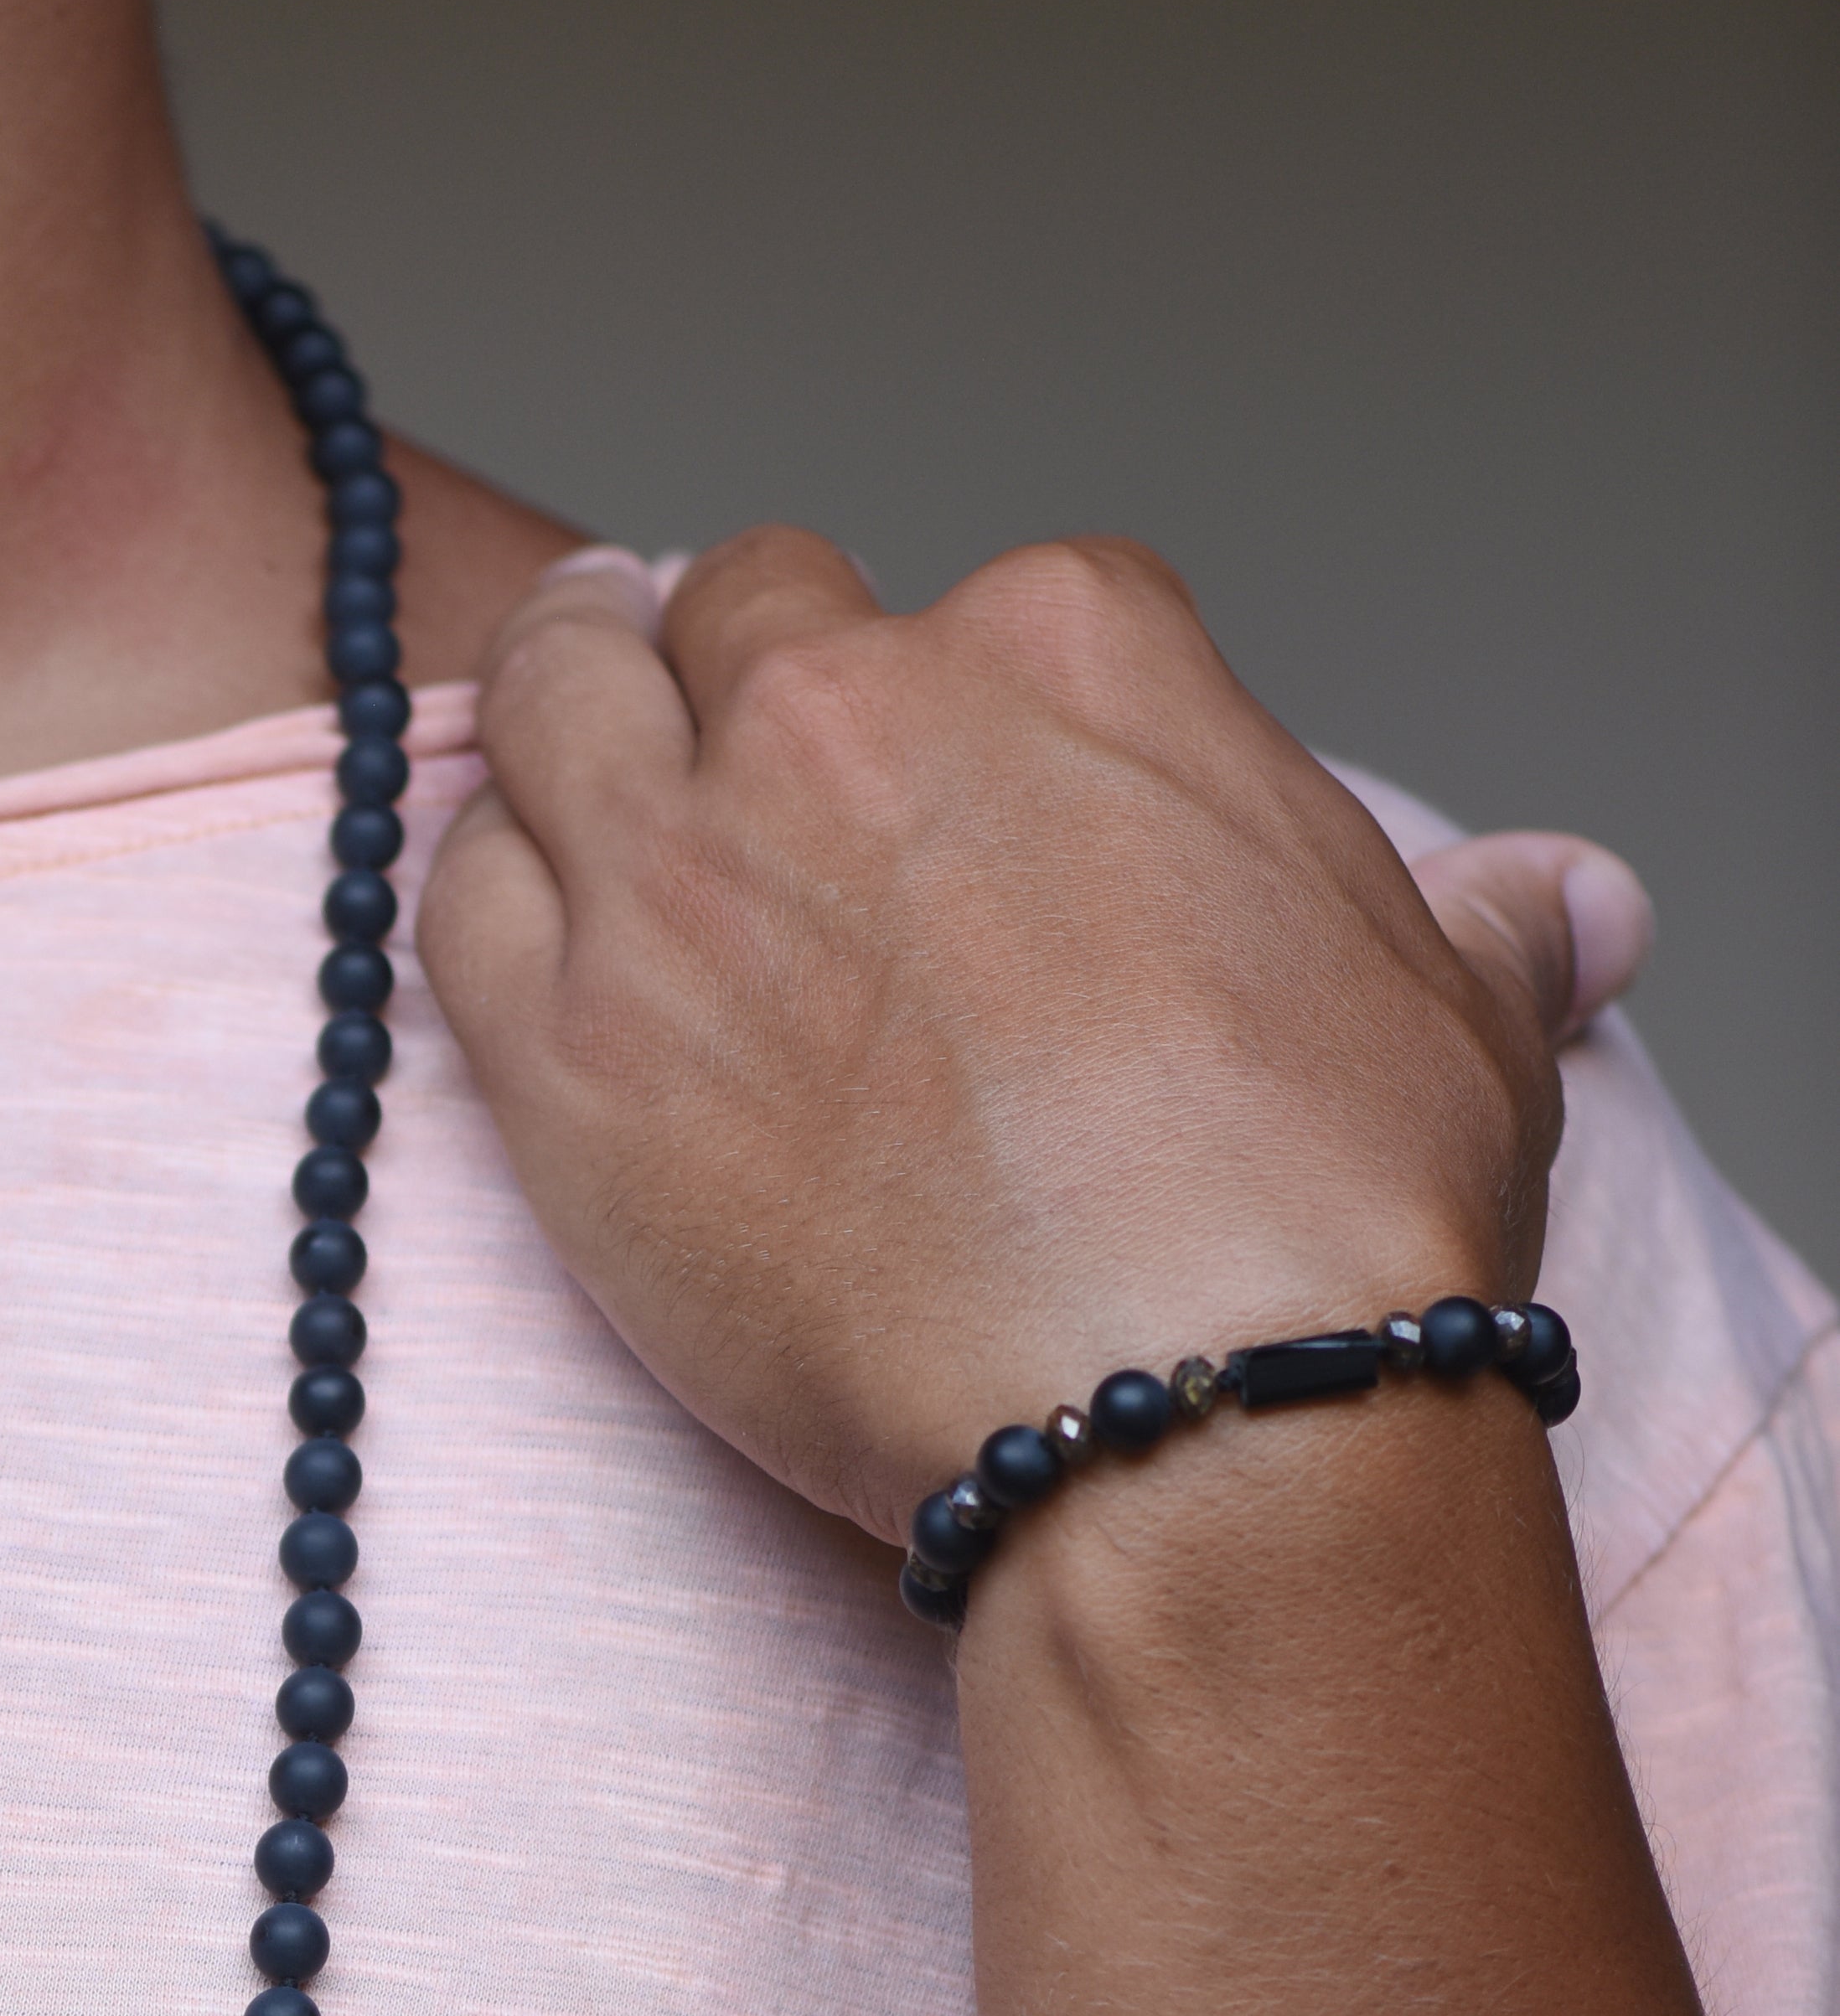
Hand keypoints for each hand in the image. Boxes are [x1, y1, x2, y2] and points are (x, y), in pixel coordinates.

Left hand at [414, 529, 1653, 1549]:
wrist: (1188, 1409)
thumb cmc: (1327, 1219)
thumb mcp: (1451, 1015)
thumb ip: (1469, 923)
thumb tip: (1557, 903)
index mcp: (1072, 654)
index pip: (990, 606)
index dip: (963, 693)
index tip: (961, 779)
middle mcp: (852, 713)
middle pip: (750, 613)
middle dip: (745, 665)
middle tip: (730, 731)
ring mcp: (686, 870)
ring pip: (561, 698)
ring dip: (567, 702)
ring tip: (572, 725)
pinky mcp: (566, 1043)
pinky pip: (457, 896)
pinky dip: (480, 880)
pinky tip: (511, 903)